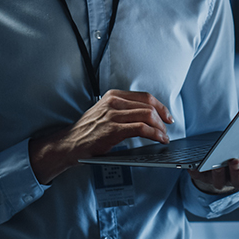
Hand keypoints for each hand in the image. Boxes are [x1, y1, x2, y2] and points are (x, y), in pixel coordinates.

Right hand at [29, 90, 171, 183]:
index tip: (167, 116)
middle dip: (163, 117)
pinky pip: (141, 128)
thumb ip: (123, 109)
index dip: (160, 106)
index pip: (145, 96)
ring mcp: (113, 115)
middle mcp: (113, 102)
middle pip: (148, 105)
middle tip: (167, 128)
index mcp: (113, 95)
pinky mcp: (113, 130)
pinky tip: (158, 139)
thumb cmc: (88, 130)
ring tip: (164, 136)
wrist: (70, 143)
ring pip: (147, 115)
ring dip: (160, 127)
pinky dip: (154, 134)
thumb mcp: (105, 112)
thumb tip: (147, 114)